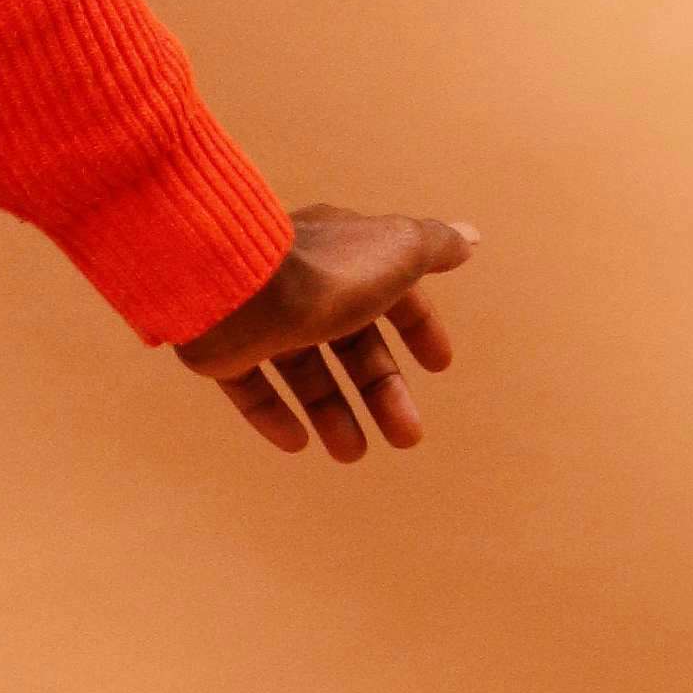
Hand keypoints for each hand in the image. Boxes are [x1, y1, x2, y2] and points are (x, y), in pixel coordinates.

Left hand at [178, 202, 479, 462]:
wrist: (233, 286)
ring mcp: (259, 315)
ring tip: (350, 454)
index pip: (390, 292)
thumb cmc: (326, 271)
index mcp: (344, 255)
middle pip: (351, 344)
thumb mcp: (397, 253)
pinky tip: (297, 441)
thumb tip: (470, 238)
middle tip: (406, 437)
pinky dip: (273, 415)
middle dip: (382, 391)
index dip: (418, 326)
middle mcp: (302, 282)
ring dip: (332, 413)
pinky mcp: (221, 348)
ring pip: (303, 370)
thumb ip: (434, 247)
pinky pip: (249, 387)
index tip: (439, 367)